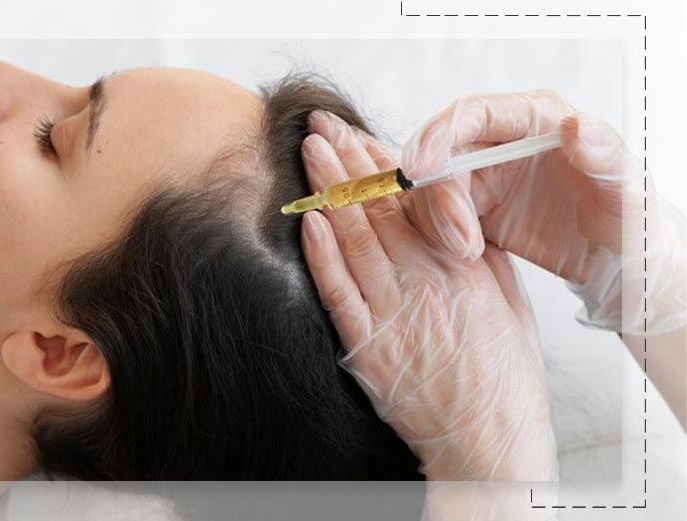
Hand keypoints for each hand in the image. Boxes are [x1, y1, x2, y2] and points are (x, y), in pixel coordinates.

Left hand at [300, 110, 556, 480]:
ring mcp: (392, 314)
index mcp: (462, 266)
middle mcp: (425, 282)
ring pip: (353, 240)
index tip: (360, 133)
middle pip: (378, 209)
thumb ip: (477, 255)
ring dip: (328, 192)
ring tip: (309, 153)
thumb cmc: (505, 375)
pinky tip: (307, 221)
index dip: (382, 162)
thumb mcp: (509, 302)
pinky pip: (338, 292)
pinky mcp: (368, 347)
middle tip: (321, 125)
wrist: (490, 440)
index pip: (415, 199)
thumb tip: (450, 215)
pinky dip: (321, 254)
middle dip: (346, 161)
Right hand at [400, 90, 685, 333]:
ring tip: (469, 252)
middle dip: (439, 196)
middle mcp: (502, 142)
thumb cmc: (631, 217)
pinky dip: (439, 235)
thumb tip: (575, 124)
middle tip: (460, 239)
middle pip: (443, 155)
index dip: (438, 136)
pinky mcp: (474, 210)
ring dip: (438, 221)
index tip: (419, 169)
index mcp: (536, 119)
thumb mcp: (628, 186)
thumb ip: (604, 152)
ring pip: (434, 187)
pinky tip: (466, 256)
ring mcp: (485, 176)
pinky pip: (437, 216)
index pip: (472, 113)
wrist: (620, 261)